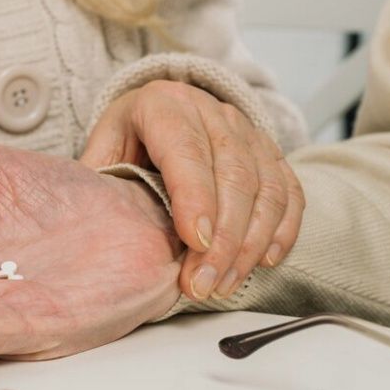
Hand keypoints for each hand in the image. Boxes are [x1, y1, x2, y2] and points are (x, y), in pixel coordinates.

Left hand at [81, 80, 304, 301]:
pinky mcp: (271, 152)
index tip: (195, 243)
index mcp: (164, 105)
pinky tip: (263, 261)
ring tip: (225, 285)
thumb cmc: (129, 140)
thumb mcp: (104, 149)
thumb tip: (101, 230)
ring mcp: (248, 131)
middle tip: (204, 284)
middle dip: (223, 239)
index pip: (187, 151)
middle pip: (233, 175)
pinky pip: (288, 192)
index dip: (195, 198)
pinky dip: (282, 229)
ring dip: (250, 244)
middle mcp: (212, 112)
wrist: (163, 111)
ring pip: (265, 187)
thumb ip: (102, 182)